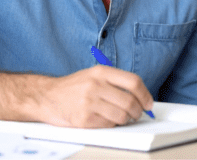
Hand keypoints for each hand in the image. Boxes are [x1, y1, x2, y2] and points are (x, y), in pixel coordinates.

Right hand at [38, 65, 153, 127]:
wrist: (47, 97)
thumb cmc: (74, 87)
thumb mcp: (94, 75)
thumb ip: (115, 82)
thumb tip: (140, 96)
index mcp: (101, 72)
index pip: (133, 82)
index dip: (145, 94)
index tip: (148, 103)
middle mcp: (95, 85)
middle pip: (129, 101)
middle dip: (137, 111)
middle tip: (137, 113)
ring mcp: (89, 102)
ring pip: (121, 116)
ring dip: (125, 119)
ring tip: (121, 117)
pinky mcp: (83, 119)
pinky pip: (108, 125)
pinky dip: (111, 125)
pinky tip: (105, 120)